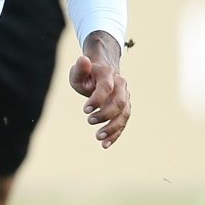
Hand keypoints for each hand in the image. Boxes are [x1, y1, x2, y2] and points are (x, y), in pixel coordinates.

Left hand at [69, 33, 129, 147]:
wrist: (101, 75)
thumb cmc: (87, 75)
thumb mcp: (79, 72)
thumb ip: (80, 68)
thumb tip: (83, 59)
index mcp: (109, 74)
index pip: (106, 87)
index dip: (97, 99)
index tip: (85, 110)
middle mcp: (121, 85)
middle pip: (120, 102)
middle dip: (106, 114)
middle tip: (89, 121)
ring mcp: (125, 97)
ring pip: (125, 114)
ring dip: (113, 127)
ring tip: (98, 138)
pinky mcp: (125, 109)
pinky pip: (124, 123)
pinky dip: (116, 134)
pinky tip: (105, 144)